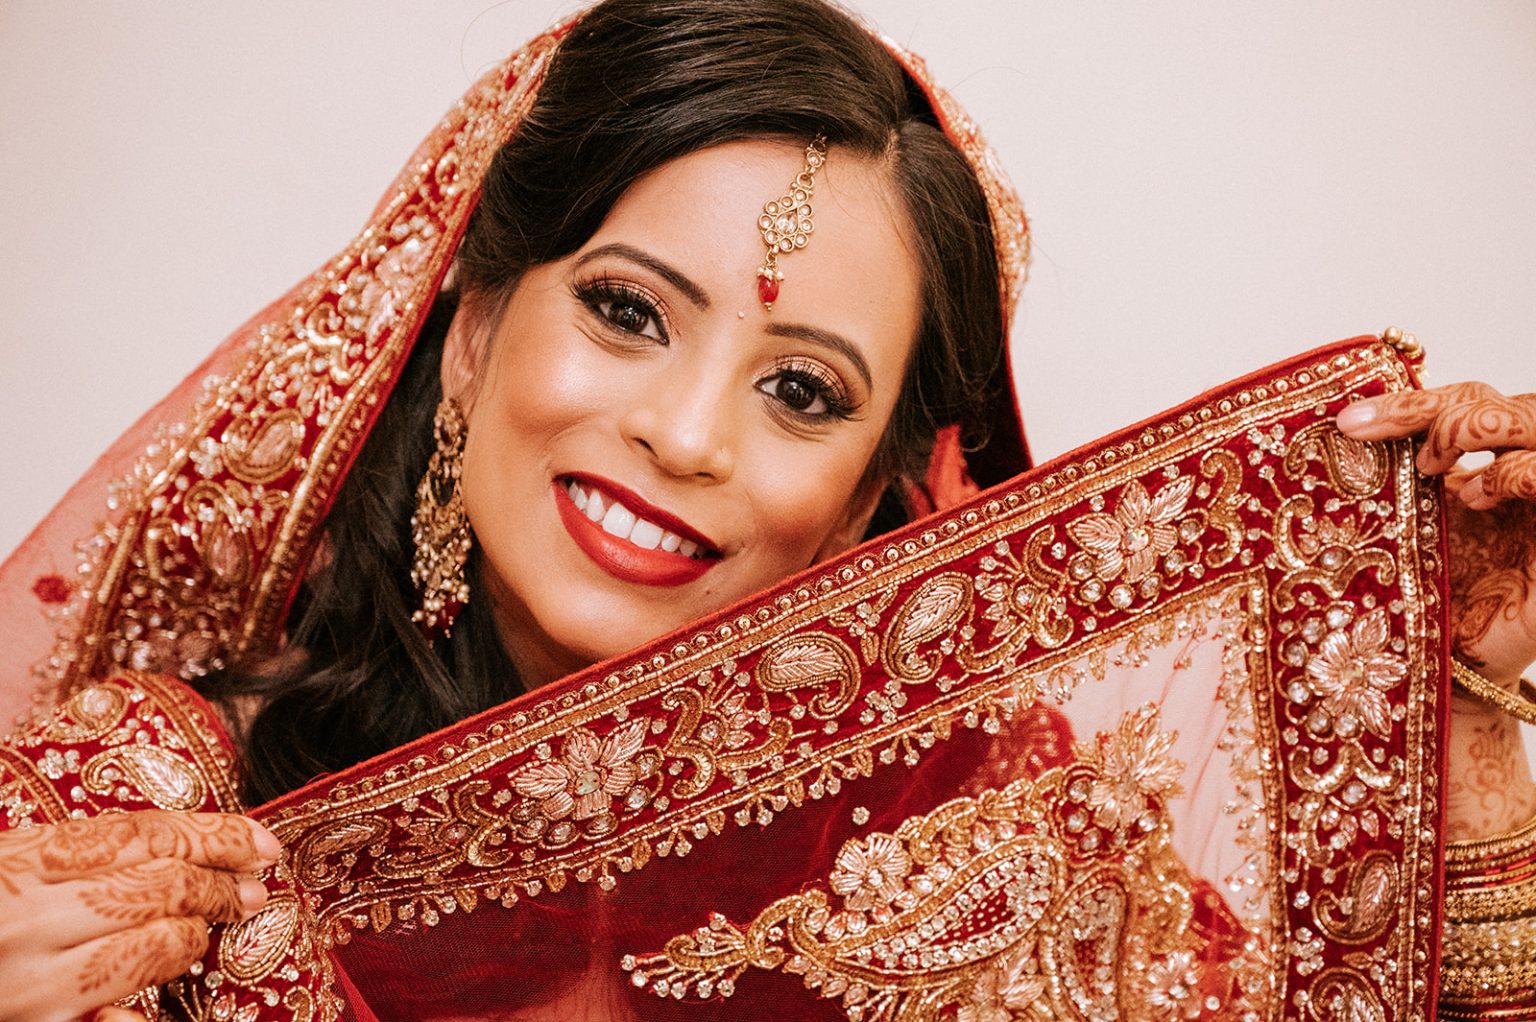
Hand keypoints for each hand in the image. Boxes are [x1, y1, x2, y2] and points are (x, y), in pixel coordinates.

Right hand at [0, 811, 278, 1021]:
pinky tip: (161, 987)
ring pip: (152, 948)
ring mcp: (31, 983)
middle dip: (218, 885)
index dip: (215, 835)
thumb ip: (68, 856)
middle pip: (160, 886)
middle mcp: (27, 917)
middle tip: (252, 886)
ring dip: (193, 937)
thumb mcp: (5, 864)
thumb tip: (164, 848)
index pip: (145, 835)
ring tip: (205, 930)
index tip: (258, 841)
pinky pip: (122, 1016)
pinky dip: (149, 1000)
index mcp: (20, 860)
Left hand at [1339, 382, 1535, 838]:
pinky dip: (1515, 471)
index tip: (1348, 421)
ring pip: (1532, 424)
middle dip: (1446, 411)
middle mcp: (1503, 476)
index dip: (1408, 400)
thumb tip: (1312, 431)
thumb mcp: (1380, 535)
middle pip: (1494, 403)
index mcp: (1459, 468)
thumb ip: (1369, 484)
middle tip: (1412, 452)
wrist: (1434, 676)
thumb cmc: (1402, 607)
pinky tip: (1476, 497)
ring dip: (1484, 434)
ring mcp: (1533, 505)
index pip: (1453, 401)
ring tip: (1449, 483)